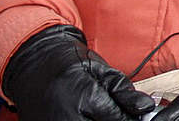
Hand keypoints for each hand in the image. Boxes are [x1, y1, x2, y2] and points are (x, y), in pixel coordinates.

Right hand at [1, 24, 155, 120]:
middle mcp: (70, 118)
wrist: (33, 64)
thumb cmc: (68, 63)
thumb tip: (146, 106)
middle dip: (116, 119)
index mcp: (87, 97)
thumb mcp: (101, 70)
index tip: (138, 114)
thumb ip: (123, 91)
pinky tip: (86, 114)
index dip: (132, 117)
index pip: (120, 120)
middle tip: (117, 110)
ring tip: (97, 110)